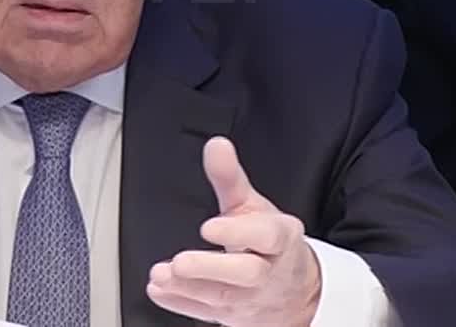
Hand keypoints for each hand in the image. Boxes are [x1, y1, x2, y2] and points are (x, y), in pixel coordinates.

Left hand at [146, 137, 321, 326]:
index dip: (238, 233)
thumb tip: (216, 146)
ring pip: (224, 298)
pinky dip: (180, 304)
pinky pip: (207, 315)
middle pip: (247, 274)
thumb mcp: (254, 206)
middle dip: (211, 268)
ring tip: (161, 274)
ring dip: (188, 288)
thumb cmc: (270, 243)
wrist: (296, 292)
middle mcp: (268, 271)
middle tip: (180, 262)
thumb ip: (230, 178)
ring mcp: (252, 299)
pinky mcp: (234, 317)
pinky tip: (159, 290)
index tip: (208, 227)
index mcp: (280, 238)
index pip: (266, 237)